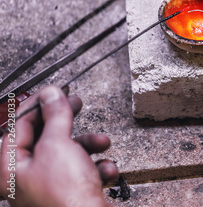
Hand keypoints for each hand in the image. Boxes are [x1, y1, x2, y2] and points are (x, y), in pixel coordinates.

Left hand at [0, 86, 118, 206]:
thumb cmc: (65, 198)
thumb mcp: (58, 145)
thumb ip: (55, 116)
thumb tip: (51, 94)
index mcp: (10, 167)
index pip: (19, 125)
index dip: (39, 104)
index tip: (55, 91)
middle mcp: (25, 179)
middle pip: (45, 138)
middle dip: (67, 123)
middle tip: (76, 104)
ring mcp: (47, 189)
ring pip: (68, 154)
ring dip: (88, 146)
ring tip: (102, 143)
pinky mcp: (68, 196)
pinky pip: (81, 172)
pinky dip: (96, 167)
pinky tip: (106, 169)